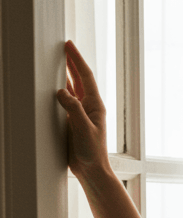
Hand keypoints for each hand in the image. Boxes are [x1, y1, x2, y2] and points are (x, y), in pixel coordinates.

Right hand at [55, 40, 109, 181]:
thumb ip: (73, 108)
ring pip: (71, 90)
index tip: (69, 46)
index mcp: (95, 105)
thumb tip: (61, 91)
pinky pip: (64, 103)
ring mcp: (80, 115)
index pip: (85, 77)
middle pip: (79, 80)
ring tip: (56, 62)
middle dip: (71, 63)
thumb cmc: (93, 153)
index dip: (77, 60)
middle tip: (63, 48)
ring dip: (65, 76)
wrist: (92, 171)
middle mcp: (88, 107)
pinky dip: (59, 92)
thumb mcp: (83, 128)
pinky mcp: (73, 123)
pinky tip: (52, 87)